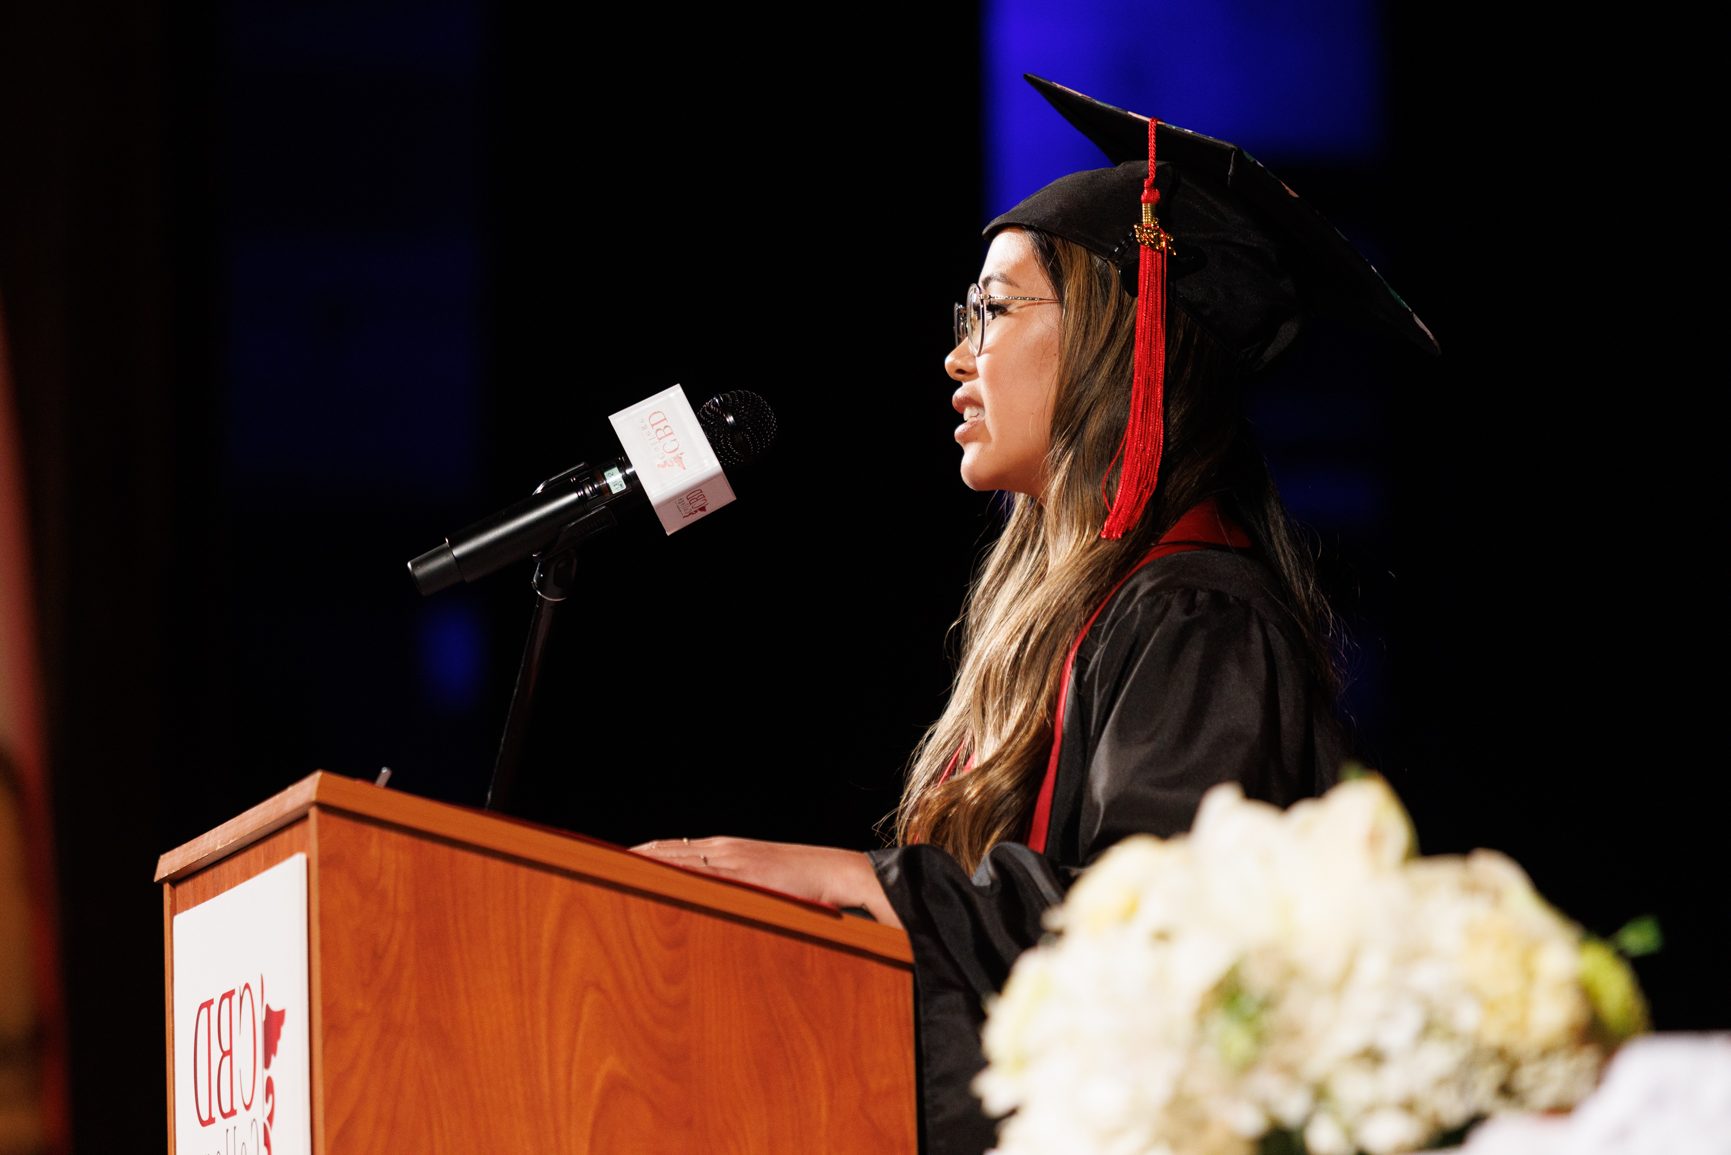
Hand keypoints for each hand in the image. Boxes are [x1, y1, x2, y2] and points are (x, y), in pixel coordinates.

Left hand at [630, 836, 902, 929]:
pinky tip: (653, 879)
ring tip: (611, 871)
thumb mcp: (764, 884)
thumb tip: (716, 904)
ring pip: (676, 858)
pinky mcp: (743, 874)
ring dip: (644, 864)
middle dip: (632, 858)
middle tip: (595, 866)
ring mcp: (731, 861)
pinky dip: (674, 874)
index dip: (641, 854)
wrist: (837, 872)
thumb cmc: (804, 884)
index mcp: (725, 851)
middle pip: (665, 850)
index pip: (671, 849)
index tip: (613, 861)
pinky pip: (701, 874)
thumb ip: (737, 890)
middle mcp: (722, 850)